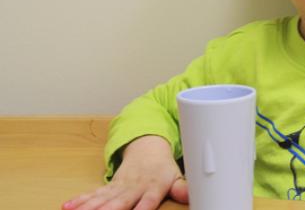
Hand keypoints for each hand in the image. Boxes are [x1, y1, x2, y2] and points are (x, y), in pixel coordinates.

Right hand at [62, 135, 188, 209]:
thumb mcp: (176, 177)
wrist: (147, 147)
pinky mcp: (109, 187)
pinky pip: (92, 194)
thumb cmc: (163, 168)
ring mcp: (119, 186)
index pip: (148, 200)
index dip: (143, 208)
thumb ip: (182, 188)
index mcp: (153, 186)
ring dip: (88, 207)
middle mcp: (134, 187)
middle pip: (119, 202)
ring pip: (102, 199)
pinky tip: (67, 207)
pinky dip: (80, 200)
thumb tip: (192, 196)